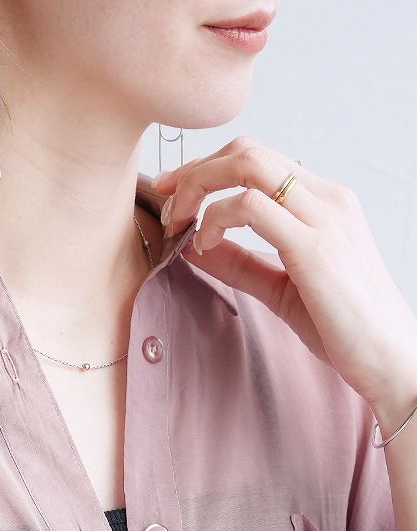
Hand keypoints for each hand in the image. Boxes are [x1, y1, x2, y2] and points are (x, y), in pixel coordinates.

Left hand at [152, 136, 416, 411]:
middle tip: (164, 202)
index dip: (206, 169)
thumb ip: (238, 264)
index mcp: (323, 202)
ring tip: (178, 224)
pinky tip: (203, 245)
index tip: (173, 196)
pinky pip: (249, 207)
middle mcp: (326, 198)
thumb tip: (192, 248)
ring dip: (198, 188)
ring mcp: (324, 217)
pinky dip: (214, 219)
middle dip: (194, 171)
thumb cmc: (343, 326)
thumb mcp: (279, 287)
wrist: (389, 358)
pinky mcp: (314, 246)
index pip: (256, 159)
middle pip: (246, 150)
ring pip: (247, 164)